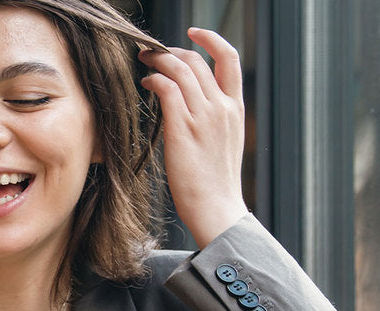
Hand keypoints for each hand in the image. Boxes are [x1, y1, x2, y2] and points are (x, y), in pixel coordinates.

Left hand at [140, 27, 247, 247]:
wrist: (217, 208)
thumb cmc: (215, 183)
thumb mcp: (223, 143)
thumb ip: (213, 119)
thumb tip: (191, 105)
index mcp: (235, 109)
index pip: (230, 59)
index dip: (211, 39)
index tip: (194, 32)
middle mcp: (222, 107)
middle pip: (197, 61)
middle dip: (172, 50)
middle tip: (153, 52)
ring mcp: (204, 117)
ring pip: (180, 70)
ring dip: (158, 60)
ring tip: (144, 62)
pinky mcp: (183, 129)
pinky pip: (168, 90)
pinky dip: (154, 80)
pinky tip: (146, 84)